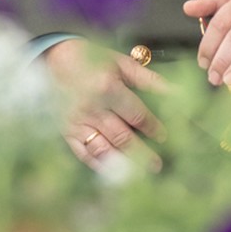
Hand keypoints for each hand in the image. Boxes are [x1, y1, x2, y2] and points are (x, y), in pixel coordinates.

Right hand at [43, 38, 166, 168]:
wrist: (55, 58)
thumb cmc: (91, 58)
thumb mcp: (121, 63)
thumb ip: (148, 79)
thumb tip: (175, 91)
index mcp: (108, 88)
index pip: (137, 115)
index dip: (153, 128)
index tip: (163, 136)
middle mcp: (92, 108)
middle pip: (122, 137)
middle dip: (142, 153)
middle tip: (157, 165)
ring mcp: (78, 122)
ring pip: (103, 149)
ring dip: (122, 163)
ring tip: (138, 174)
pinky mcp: (66, 130)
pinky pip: (83, 153)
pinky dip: (98, 164)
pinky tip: (111, 171)